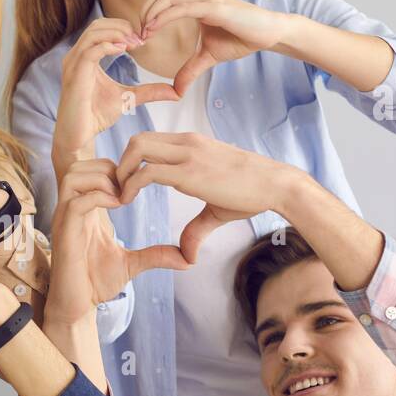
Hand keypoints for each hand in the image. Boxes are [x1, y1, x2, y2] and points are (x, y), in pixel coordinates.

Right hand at [46, 159, 189, 324]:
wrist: (76, 307)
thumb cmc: (96, 284)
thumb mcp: (132, 264)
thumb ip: (156, 255)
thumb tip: (187, 259)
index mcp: (84, 211)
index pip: (91, 172)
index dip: (114, 169)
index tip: (137, 185)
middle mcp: (71, 210)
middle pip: (79, 165)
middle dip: (107, 168)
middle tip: (130, 187)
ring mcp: (65, 220)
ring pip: (73, 176)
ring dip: (101, 179)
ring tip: (122, 196)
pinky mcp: (64, 233)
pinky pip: (76, 202)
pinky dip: (98, 197)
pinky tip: (118, 206)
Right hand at [53, 18, 178, 179]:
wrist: (78, 137)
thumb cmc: (96, 117)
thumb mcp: (128, 99)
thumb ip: (149, 91)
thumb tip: (176, 93)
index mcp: (85, 57)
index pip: (102, 28)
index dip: (124, 29)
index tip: (142, 41)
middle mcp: (76, 56)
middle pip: (98, 25)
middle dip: (121, 27)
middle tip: (141, 40)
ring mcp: (73, 64)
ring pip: (93, 33)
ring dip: (117, 34)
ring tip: (134, 44)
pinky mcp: (74, 75)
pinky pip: (90, 51)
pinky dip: (108, 46)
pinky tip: (124, 50)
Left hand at [116, 131, 297, 260]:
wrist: (277, 185)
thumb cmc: (251, 194)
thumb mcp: (216, 210)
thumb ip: (196, 229)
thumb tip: (187, 256)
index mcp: (191, 145)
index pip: (148, 140)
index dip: (131, 162)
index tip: (127, 187)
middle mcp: (186, 143)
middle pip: (136, 139)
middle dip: (120, 164)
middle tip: (118, 192)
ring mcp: (188, 154)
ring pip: (136, 148)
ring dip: (121, 173)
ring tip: (121, 198)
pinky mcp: (190, 171)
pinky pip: (147, 171)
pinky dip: (130, 185)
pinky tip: (128, 201)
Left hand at [138, 0, 290, 95]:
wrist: (268, 33)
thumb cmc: (241, 38)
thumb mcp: (208, 56)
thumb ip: (190, 69)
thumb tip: (176, 91)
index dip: (147, 12)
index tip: (140, 35)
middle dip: (143, 13)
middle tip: (137, 36)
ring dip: (149, 15)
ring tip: (143, 35)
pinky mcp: (213, 5)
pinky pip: (180, 8)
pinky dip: (162, 18)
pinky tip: (153, 31)